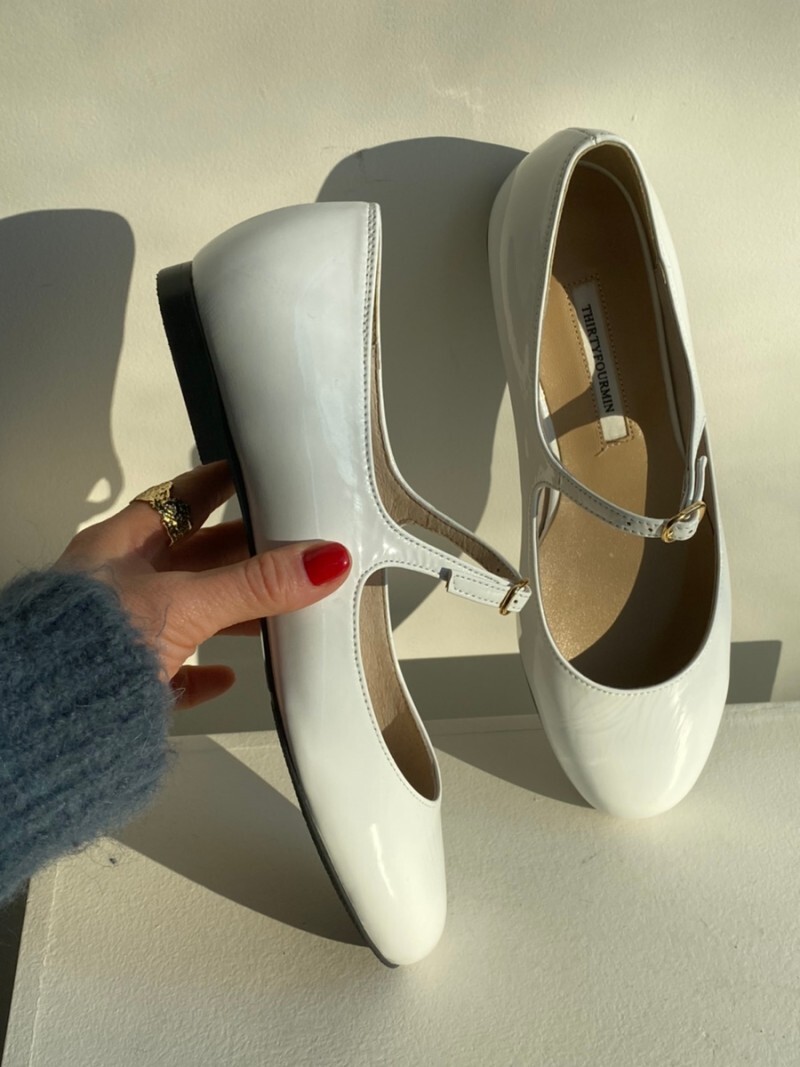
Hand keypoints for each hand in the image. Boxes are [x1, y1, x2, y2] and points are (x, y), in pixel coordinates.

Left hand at [55, 461, 350, 708]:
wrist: (46, 719)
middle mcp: (118, 584)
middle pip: (192, 556)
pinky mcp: (127, 679)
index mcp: (121, 547)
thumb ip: (255, 585)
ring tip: (271, 608)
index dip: (217, 483)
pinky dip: (205, 669)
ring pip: (188, 610)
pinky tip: (227, 675)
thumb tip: (318, 561)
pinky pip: (174, 668)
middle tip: (283, 544)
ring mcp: (122, 631)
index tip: (248, 472)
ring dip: (229, 610)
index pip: (178, 500)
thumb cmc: (83, 646)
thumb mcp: (186, 603)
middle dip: (239, 552)